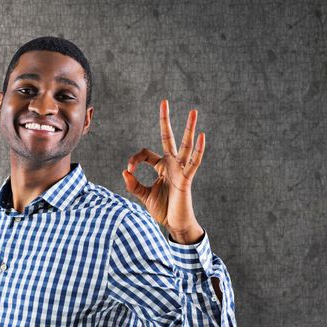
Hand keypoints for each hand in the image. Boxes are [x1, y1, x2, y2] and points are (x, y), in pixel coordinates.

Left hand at [122, 99, 204, 243]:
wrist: (175, 224)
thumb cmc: (163, 209)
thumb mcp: (144, 196)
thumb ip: (134, 184)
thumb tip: (125, 172)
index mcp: (162, 167)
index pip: (146, 153)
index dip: (134, 159)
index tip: (128, 171)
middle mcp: (172, 164)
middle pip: (168, 137)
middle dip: (165, 120)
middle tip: (164, 102)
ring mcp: (181, 170)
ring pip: (185, 145)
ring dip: (188, 128)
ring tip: (193, 111)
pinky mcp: (186, 179)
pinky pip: (194, 162)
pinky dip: (199, 150)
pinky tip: (201, 136)